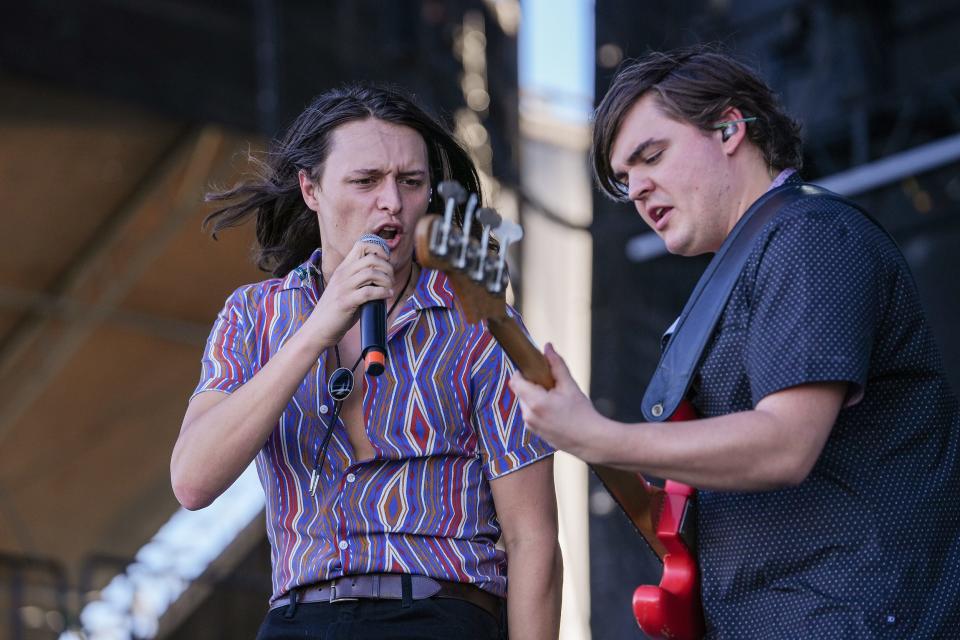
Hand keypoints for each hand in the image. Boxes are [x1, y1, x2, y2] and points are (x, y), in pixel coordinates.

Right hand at [304, 240, 393, 346]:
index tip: (386, 261)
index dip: (378, 249)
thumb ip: (361, 280)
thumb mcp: (346, 289)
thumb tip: (384, 277)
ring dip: (386, 280)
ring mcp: (343, 288)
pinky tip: (387, 296)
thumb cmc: (336, 311)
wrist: (318, 329)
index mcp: (342, 269)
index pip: (361, 245)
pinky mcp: (345, 302)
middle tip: (391, 279)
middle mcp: (342, 274)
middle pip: (371, 258)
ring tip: (389, 288)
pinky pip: (369, 292)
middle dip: (387, 267)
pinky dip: (382, 292)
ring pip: (371, 273)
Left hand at [509, 343, 612, 461]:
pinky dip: (538, 408)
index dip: (523, 372)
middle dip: (532, 384)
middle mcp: (528, 415)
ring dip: (534, 396)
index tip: (535, 368)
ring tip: (555, 399)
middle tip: (551, 384)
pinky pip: (530, 414)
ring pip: (525, 403)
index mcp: (535, 402)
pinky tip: (555, 411)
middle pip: (520, 391)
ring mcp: (530, 426)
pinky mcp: (535, 432)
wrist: (591, 441)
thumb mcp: (569, 386)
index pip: (515, 381)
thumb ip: (556, 364)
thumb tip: (547, 347)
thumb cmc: (582, 413)